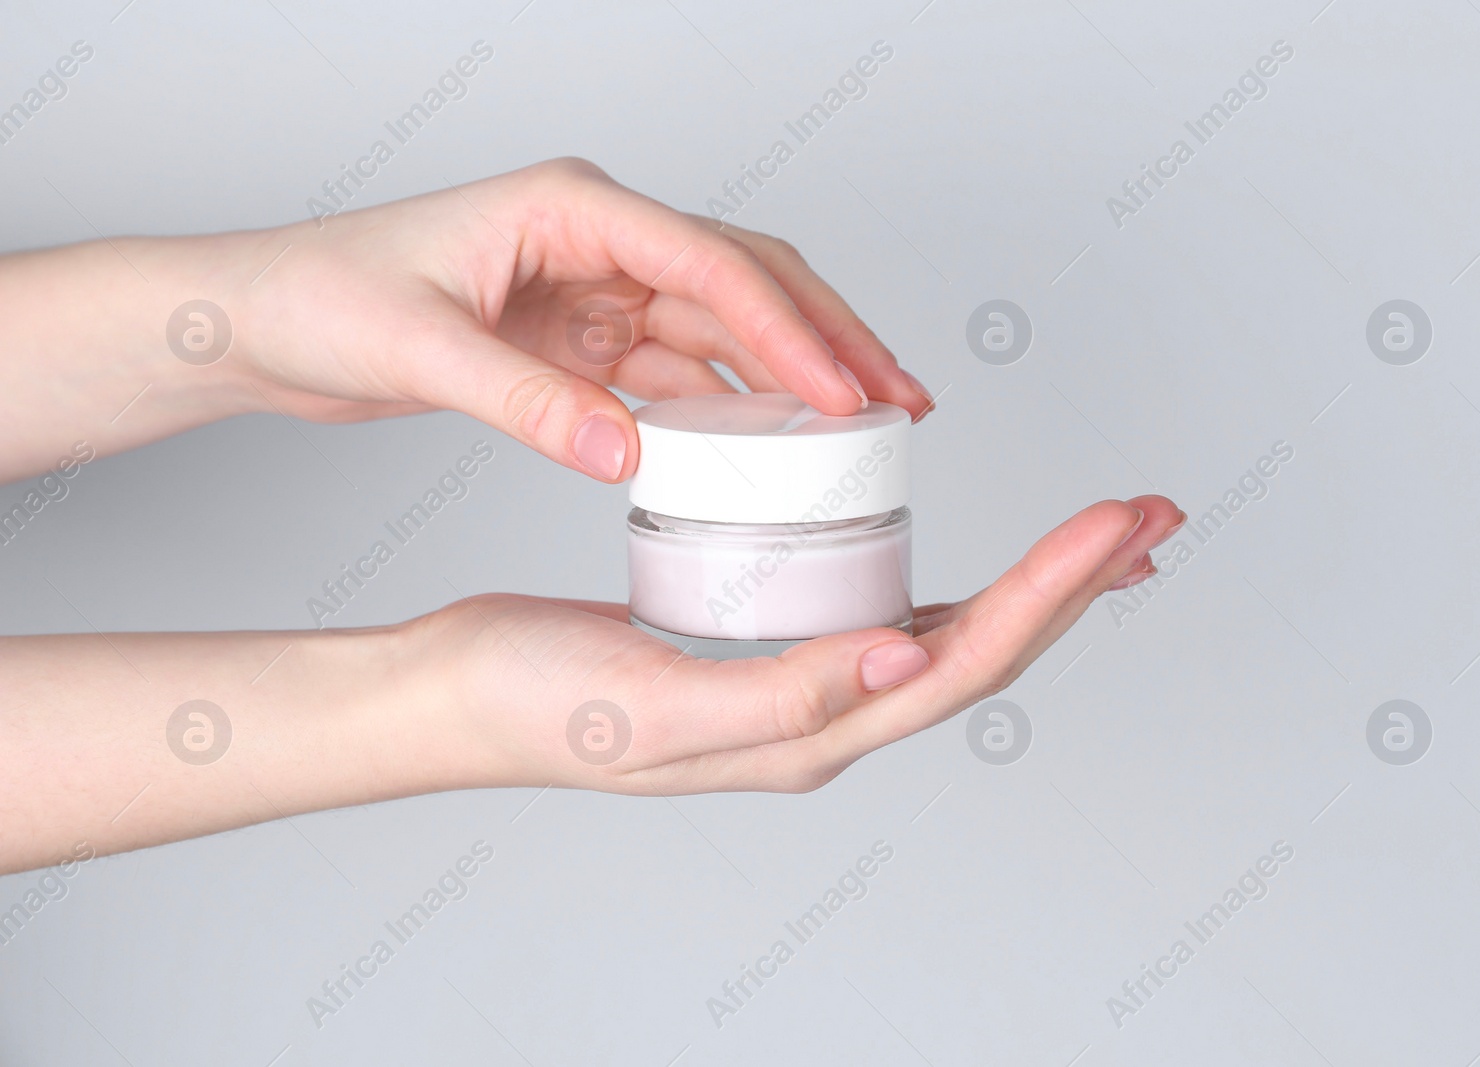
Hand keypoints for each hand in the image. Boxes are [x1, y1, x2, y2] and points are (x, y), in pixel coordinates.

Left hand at [233, 157, 936, 481]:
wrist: (267, 318)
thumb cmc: (323, 297)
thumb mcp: (417, 350)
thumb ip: (524, 403)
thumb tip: (624, 457)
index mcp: (571, 208)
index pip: (709, 262)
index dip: (788, 330)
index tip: (844, 394)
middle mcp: (599, 238)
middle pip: (747, 281)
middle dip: (830, 341)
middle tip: (900, 402)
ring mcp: (597, 286)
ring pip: (726, 325)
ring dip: (794, 375)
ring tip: (863, 428)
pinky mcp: (584, 335)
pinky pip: (679, 367)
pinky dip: (729, 404)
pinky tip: (770, 443)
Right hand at [432, 497, 1179, 792]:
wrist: (458, 695)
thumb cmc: (534, 701)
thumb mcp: (654, 706)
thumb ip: (783, 696)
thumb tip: (910, 658)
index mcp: (810, 733)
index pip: (964, 658)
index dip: (1052, 591)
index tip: (1115, 522)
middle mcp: (825, 716)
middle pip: (984, 649)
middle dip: (1079, 586)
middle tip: (1152, 519)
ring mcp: (805, 683)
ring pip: (956, 634)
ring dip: (1040, 586)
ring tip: (1106, 538)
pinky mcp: (777, 648)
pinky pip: (898, 614)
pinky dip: (968, 582)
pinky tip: (992, 562)